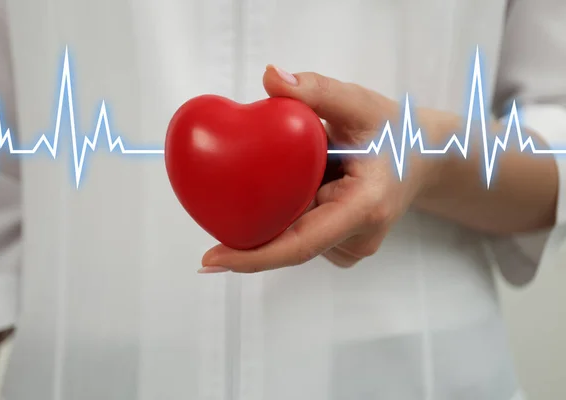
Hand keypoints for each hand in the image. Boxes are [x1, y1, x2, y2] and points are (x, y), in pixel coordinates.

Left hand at [199, 65, 457, 272]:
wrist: (427, 157)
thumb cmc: (397, 132)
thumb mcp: (360, 104)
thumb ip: (316, 90)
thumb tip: (271, 78)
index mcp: (365, 207)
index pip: (301, 243)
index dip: (253, 256)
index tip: (211, 260)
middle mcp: (360, 237)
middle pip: (290, 240)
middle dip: (255, 220)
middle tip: (232, 187)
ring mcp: (354, 247)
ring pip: (295, 236)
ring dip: (280, 207)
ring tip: (311, 170)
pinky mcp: (346, 246)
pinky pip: (304, 233)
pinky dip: (293, 211)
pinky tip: (312, 185)